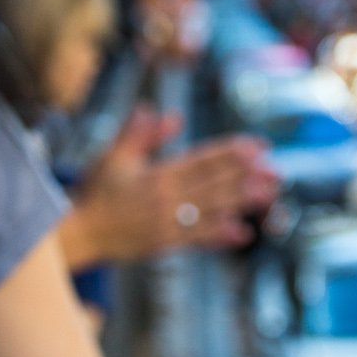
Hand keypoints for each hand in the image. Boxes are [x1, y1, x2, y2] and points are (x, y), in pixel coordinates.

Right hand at [70, 108, 273, 259]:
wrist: (79, 231)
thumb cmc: (96, 191)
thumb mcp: (114, 156)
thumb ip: (140, 134)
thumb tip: (166, 113)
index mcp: (157, 175)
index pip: (201, 160)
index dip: (231, 153)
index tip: (256, 146)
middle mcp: (167, 199)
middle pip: (214, 185)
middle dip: (247, 177)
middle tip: (276, 170)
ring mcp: (168, 223)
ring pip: (212, 210)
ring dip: (242, 203)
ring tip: (268, 196)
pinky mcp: (166, 243)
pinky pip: (198, 238)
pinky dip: (221, 235)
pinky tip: (243, 233)